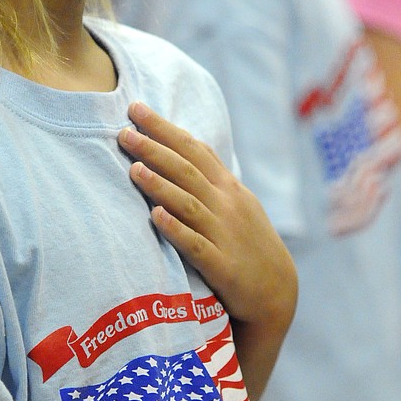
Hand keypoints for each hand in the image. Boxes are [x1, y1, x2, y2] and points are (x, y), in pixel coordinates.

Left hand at [119, 102, 296, 334]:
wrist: (277, 292)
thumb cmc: (247, 244)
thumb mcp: (236, 204)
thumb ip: (210, 179)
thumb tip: (183, 149)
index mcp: (228, 187)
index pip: (194, 149)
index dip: (165, 128)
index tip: (135, 108)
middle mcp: (226, 205)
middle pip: (186, 170)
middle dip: (155, 148)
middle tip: (124, 131)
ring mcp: (224, 234)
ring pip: (188, 203)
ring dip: (160, 185)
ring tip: (133, 168)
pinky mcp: (221, 266)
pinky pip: (195, 245)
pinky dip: (176, 229)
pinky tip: (155, 216)